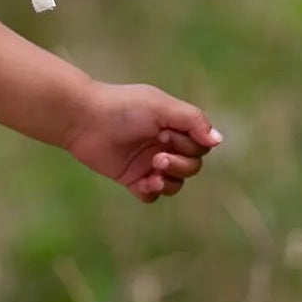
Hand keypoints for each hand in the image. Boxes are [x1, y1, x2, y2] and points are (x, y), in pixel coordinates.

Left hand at [61, 81, 221, 203]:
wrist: (82, 119)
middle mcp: (164, 144)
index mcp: (174, 125)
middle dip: (180, 165)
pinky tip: (141, 184)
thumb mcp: (161, 107)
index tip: (166, 135)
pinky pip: (151, 195)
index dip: (190, 146)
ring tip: (151, 176)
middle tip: (158, 158)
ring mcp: (147, 162)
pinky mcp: (131, 177)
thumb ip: (192, 120)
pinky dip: (151, 192)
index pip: (201, 145)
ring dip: (169, 182)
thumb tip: (218, 140)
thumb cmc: (122, 107)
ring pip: (175, 183)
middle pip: (192, 166)